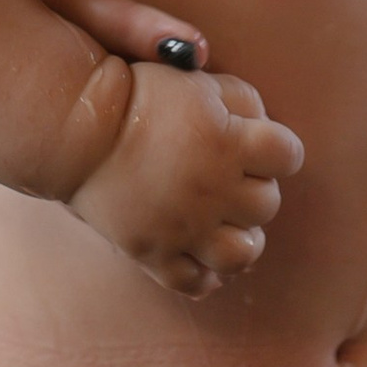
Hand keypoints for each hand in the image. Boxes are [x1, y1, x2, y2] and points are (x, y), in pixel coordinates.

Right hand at [68, 60, 302, 297]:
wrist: (78, 127)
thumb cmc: (141, 95)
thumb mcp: (197, 83)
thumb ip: (243, 100)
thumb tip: (267, 127)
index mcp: (227, 142)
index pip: (289, 156)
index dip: (279, 151)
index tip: (260, 147)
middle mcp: (212, 189)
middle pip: (267, 204)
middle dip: (255, 189)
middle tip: (230, 179)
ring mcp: (184, 227)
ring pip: (242, 255)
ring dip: (242, 241)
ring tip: (225, 226)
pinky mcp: (154, 254)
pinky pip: (195, 283)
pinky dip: (205, 275)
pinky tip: (199, 253)